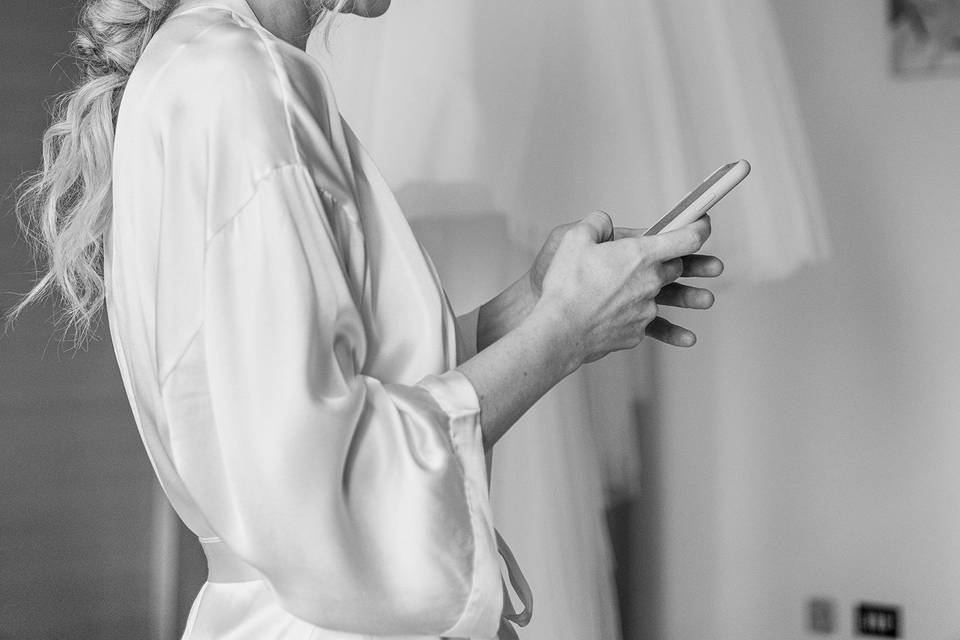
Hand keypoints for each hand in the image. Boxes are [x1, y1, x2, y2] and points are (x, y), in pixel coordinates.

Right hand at [534, 211, 718, 365]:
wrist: (558, 332)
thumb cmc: (565, 286)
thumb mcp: (574, 238)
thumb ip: (596, 223)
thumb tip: (604, 223)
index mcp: (641, 255)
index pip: (688, 238)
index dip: (700, 227)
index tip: (704, 223)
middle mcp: (651, 282)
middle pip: (675, 267)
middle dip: (672, 260)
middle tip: (659, 256)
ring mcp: (646, 310)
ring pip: (661, 296)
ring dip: (658, 291)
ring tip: (644, 293)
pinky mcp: (636, 332)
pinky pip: (645, 321)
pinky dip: (636, 314)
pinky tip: (623, 314)